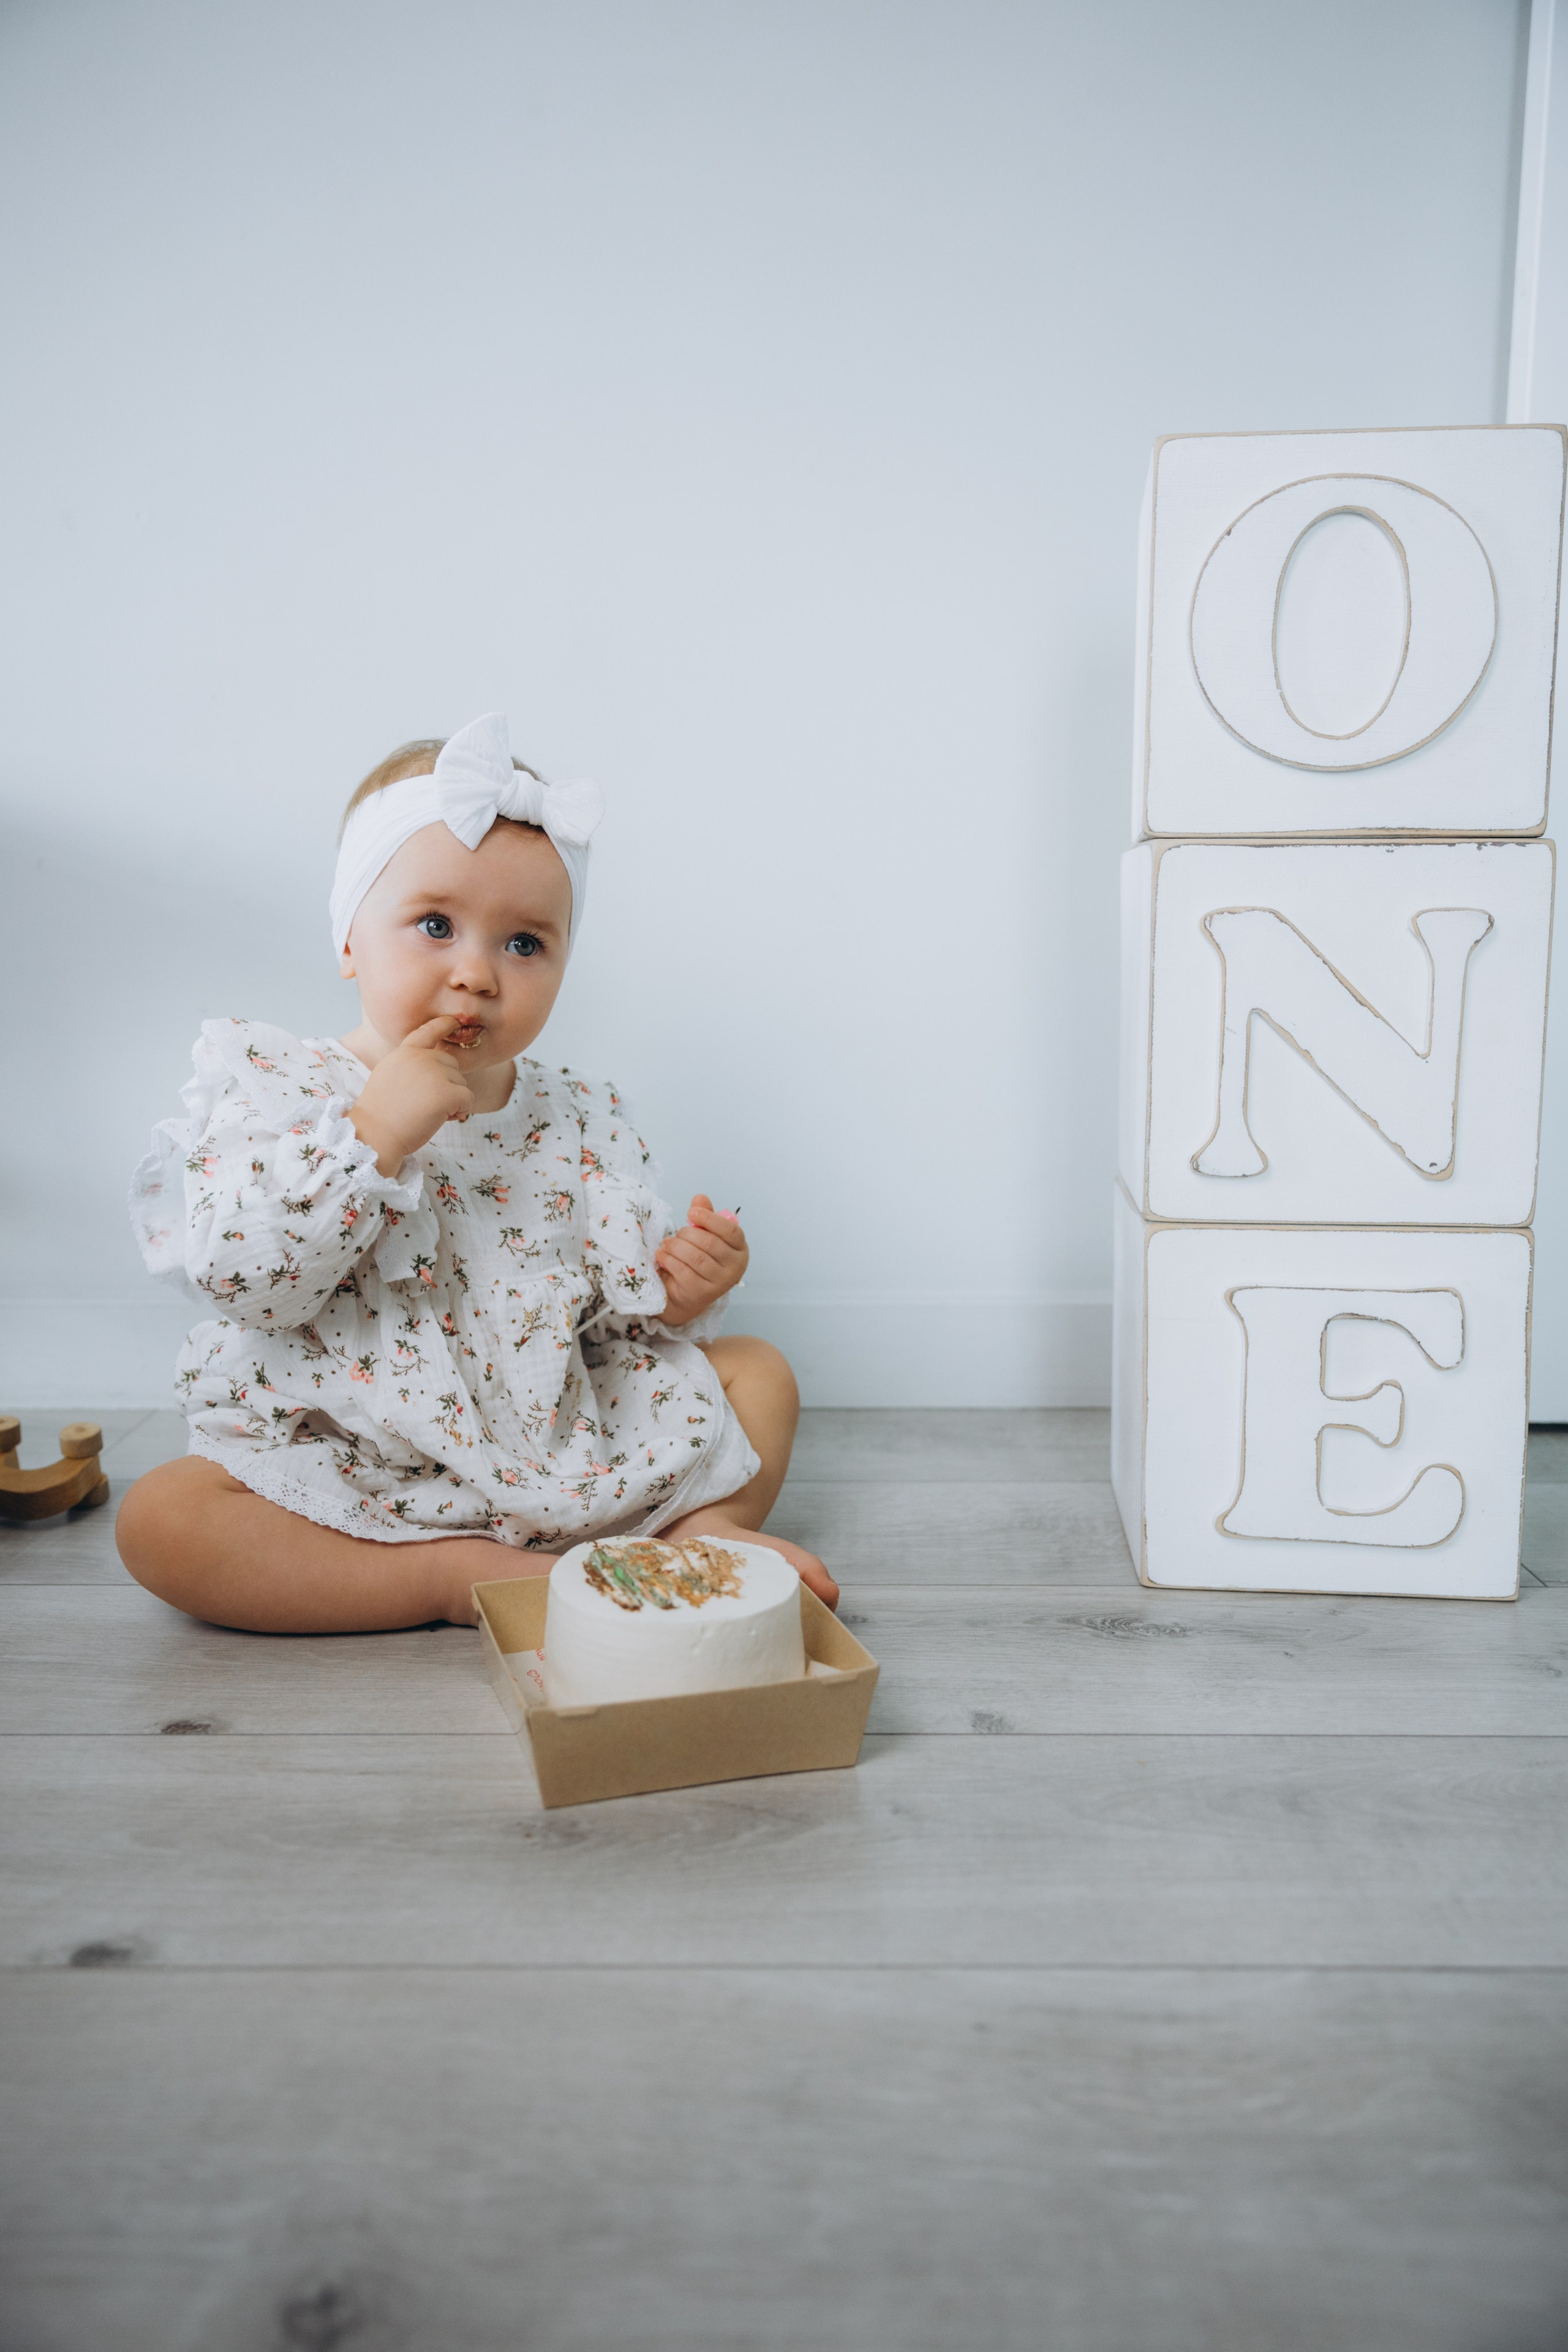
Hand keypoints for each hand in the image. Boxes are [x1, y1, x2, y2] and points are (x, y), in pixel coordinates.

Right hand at [348, 1016, 475, 1174]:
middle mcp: (421, 1057)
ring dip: (452, 1101)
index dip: (444, 1024)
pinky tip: (441, 1120)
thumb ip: (411, 1065)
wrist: (375, 1134)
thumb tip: (437, 1068)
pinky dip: (460, 1112)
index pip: (428, 1031)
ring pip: (461, 1084)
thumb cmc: (380, 1113)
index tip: (455, 1021)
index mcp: (405, 1052)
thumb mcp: (389, 1075)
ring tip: (428, 1114)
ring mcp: (435, 1073)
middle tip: (425, 1104)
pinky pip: (468, 1100)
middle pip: (452, 1065)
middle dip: (447, 1085)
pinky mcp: (447, 1092)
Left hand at [655, 1195, 748, 1326]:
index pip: (731, 1231)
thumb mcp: (705, 1235)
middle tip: (676, 1235)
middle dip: (687, 1234)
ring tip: (667, 1244)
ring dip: (675, 1246)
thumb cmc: (700, 1259)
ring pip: (695, 1257)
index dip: (710, 1219)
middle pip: (710, 1243)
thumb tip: (699, 1198)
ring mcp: (719, 1283)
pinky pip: (683, 1271)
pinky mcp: (701, 1293)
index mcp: (740, 1250)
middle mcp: (734, 1268)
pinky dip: (669, 1260)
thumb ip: (705, 1216)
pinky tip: (663, 1255)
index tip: (691, 1213)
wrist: (689, 1294)